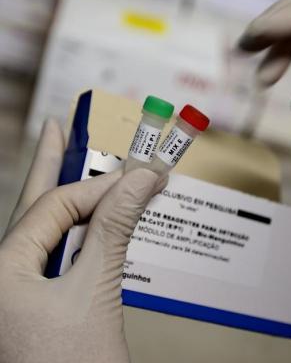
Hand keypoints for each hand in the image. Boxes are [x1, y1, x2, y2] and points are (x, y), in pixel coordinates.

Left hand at [0, 119, 165, 362]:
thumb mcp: (96, 292)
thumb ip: (115, 228)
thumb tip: (140, 179)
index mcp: (0, 271)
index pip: (55, 206)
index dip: (100, 187)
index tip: (139, 176)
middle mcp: (3, 275)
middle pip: (34, 205)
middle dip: (50, 164)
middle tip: (58, 128)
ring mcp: (19, 288)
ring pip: (46, 227)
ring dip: (68, 195)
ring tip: (66, 159)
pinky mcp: (40, 300)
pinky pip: (59, 250)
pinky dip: (80, 227)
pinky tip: (86, 214)